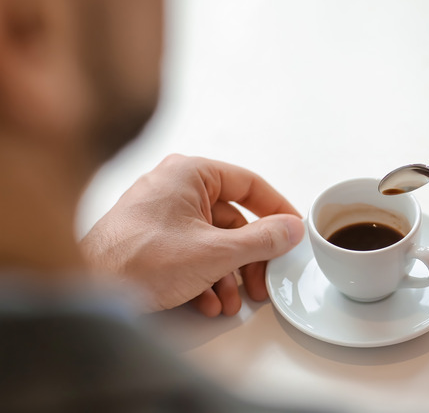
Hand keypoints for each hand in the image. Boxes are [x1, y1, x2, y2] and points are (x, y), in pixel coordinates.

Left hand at [80, 154, 303, 315]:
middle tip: (262, 283)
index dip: (277, 210)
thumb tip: (293, 229)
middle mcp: (176, 187)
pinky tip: (208, 303)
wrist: (85, 290)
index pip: (249, 184)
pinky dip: (205, 278)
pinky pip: (191, 252)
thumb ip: (262, 240)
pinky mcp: (151, 238)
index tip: (294, 231)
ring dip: (227, 275)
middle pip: (233, 219)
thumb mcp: (216, 252)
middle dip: (249, 258)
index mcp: (190, 173)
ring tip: (231, 303)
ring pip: (214, 241)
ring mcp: (162, 213)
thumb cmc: (141, 261)